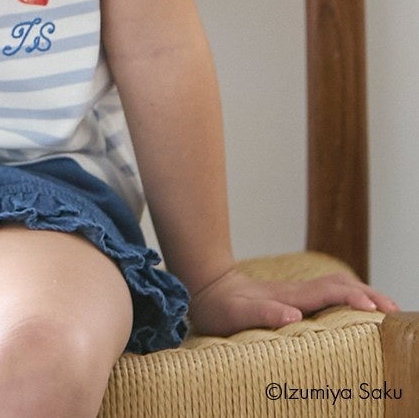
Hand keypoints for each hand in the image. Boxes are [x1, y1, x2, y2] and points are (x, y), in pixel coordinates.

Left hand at [189, 266, 398, 335]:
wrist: (206, 287)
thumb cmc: (219, 307)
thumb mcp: (235, 314)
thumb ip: (262, 313)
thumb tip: (293, 317)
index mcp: (288, 297)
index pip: (328, 293)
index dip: (351, 298)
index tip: (372, 309)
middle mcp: (295, 292)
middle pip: (339, 285)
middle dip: (368, 293)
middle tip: (394, 310)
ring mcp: (295, 293)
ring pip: (335, 286)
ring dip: (361, 293)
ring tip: (385, 309)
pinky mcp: (293, 298)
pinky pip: (327, 294)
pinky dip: (348, 297)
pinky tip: (356, 309)